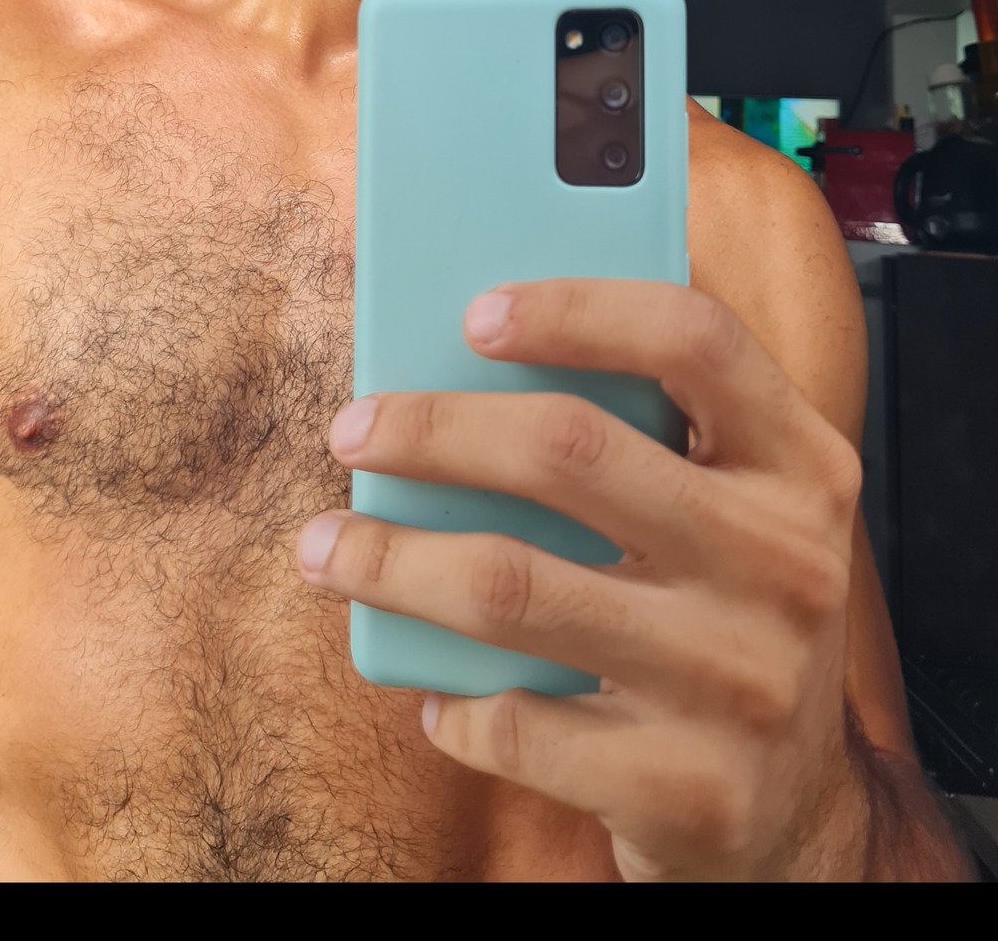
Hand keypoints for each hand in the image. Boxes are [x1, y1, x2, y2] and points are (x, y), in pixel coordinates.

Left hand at [297, 280, 867, 880]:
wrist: (800, 818)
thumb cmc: (722, 620)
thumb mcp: (728, 515)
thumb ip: (644, 439)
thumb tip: (460, 363)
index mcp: (801, 466)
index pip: (694, 339)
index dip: (576, 309)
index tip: (472, 315)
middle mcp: (788, 562)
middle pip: (570, 450)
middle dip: (431, 429)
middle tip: (352, 431)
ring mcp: (743, 680)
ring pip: (511, 587)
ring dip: (390, 560)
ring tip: (326, 547)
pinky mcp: (692, 788)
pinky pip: (518, 725)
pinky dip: (451, 703)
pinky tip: (430, 690)